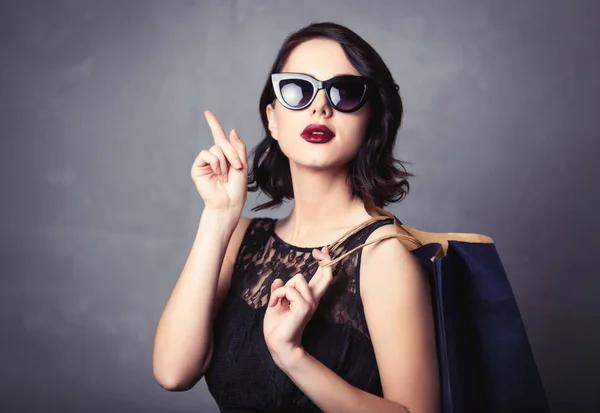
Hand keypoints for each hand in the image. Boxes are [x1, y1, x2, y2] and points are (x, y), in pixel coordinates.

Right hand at [191, 110, 247, 213]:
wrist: (228, 203)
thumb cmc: (237, 188)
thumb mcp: (242, 165)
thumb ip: (238, 147)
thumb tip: (232, 130)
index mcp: (226, 156)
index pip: (219, 136)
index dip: (213, 124)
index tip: (207, 112)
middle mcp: (215, 157)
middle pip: (222, 142)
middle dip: (232, 153)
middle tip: (237, 167)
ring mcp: (206, 162)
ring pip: (215, 148)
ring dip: (224, 161)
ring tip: (225, 176)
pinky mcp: (198, 167)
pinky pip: (206, 154)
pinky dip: (215, 163)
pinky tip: (217, 174)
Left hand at [263, 246, 333, 366]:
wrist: (278, 344)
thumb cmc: (277, 327)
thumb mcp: (276, 303)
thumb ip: (279, 291)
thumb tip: (278, 280)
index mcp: (308, 298)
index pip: (322, 277)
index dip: (324, 262)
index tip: (320, 251)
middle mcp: (313, 299)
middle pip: (326, 274)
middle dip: (324, 259)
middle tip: (317, 251)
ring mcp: (310, 303)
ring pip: (297, 278)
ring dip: (283, 288)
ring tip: (278, 301)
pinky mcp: (304, 308)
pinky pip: (288, 290)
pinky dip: (277, 296)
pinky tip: (274, 306)